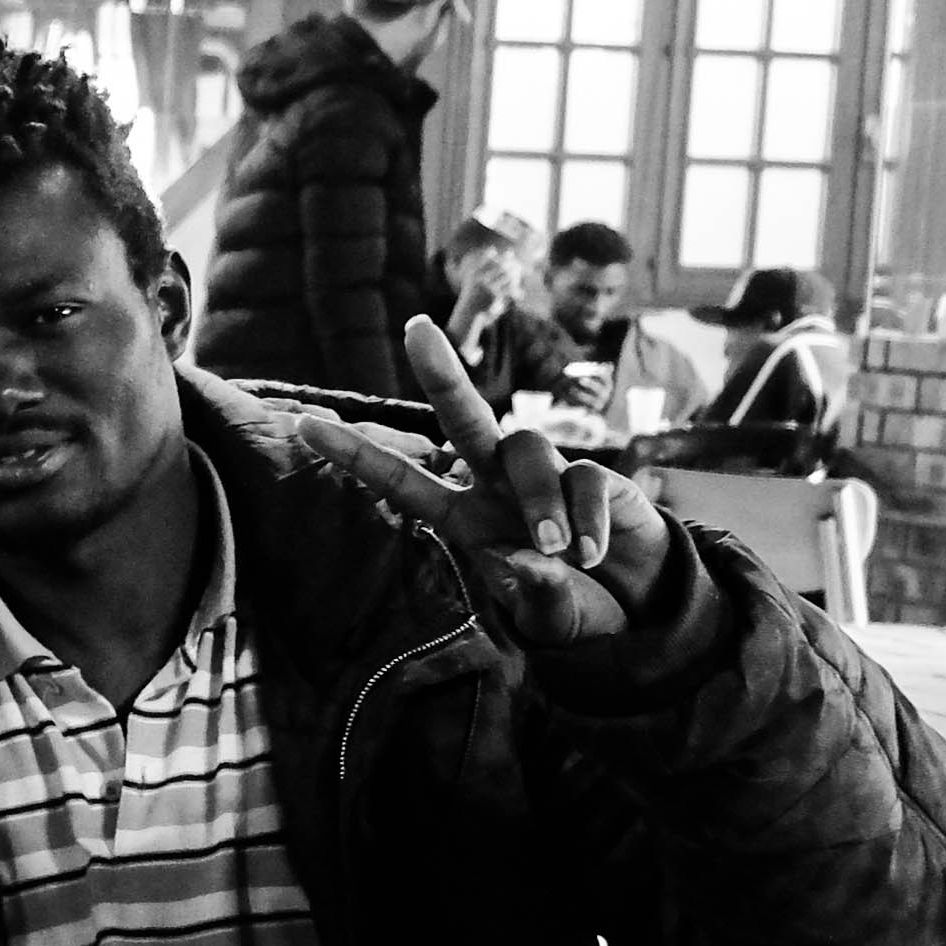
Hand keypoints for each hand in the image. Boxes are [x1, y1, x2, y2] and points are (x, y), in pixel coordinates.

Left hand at [297, 317, 674, 650]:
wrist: (640, 610)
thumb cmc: (575, 607)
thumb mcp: (548, 617)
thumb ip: (534, 595)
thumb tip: (527, 560)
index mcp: (464, 517)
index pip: (402, 480)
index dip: (356, 454)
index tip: (304, 423)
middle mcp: (498, 485)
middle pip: (465, 418)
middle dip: (442, 373)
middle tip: (416, 327)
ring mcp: (547, 476)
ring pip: (528, 449)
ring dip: (538, 500)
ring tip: (556, 549)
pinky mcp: (598, 477)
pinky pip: (585, 479)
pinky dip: (586, 519)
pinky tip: (591, 555)